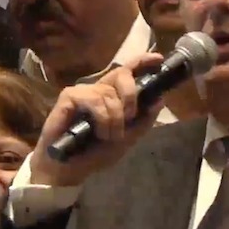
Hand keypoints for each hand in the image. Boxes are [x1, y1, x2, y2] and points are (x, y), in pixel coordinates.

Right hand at [28, 53, 166, 186]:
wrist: (70, 169)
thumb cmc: (95, 153)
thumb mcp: (127, 139)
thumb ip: (143, 121)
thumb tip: (160, 99)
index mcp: (113, 96)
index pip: (128, 72)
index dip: (142, 62)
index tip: (158, 59)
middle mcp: (98, 90)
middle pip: (122, 74)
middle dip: (131, 95)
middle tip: (130, 117)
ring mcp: (83, 92)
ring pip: (109, 93)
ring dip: (115, 119)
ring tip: (109, 136)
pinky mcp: (68, 97)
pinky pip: (93, 100)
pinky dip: (102, 118)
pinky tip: (100, 132)